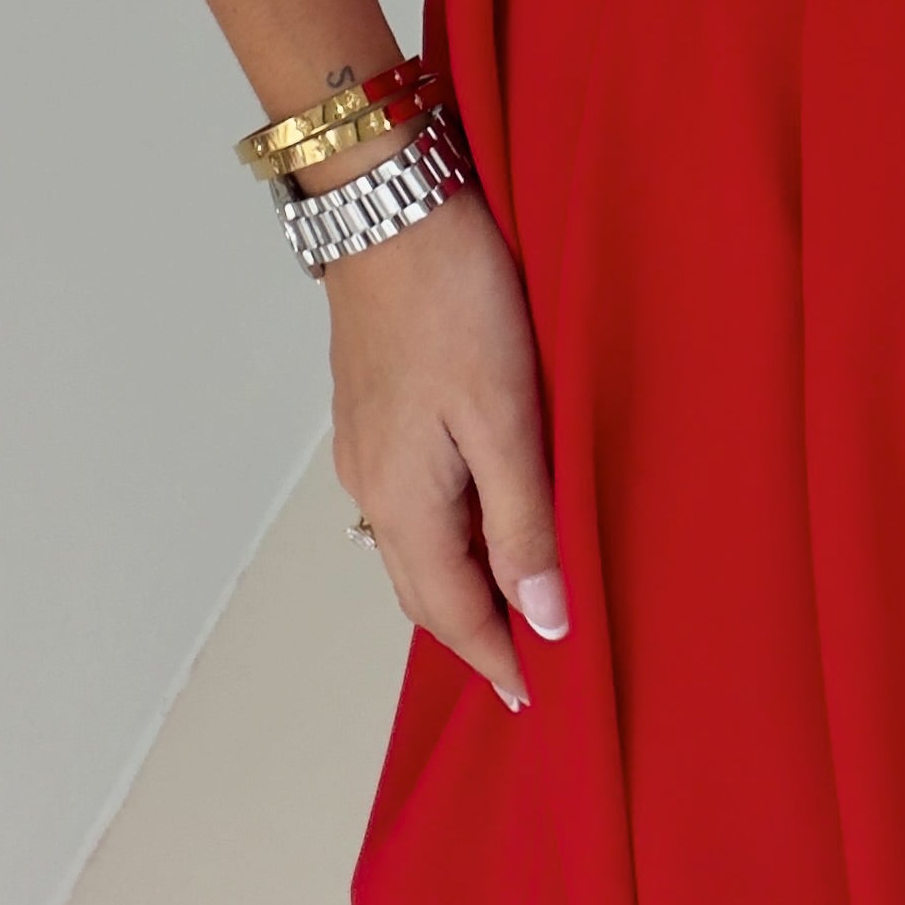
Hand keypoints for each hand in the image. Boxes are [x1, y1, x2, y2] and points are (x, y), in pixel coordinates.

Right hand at [324, 189, 568, 709]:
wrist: (387, 206)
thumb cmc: (454, 300)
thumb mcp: (508, 418)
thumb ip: (524, 523)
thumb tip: (540, 618)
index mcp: (403, 499)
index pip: (450, 611)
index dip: (494, 658)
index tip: (536, 697)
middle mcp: (370, 485)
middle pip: (422, 589)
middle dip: (473, 633)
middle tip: (530, 664)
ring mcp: (364, 446)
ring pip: (410, 546)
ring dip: (456, 585)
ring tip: (512, 603)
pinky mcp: (370, 411)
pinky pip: (406, 503)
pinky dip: (443, 534)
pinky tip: (479, 519)